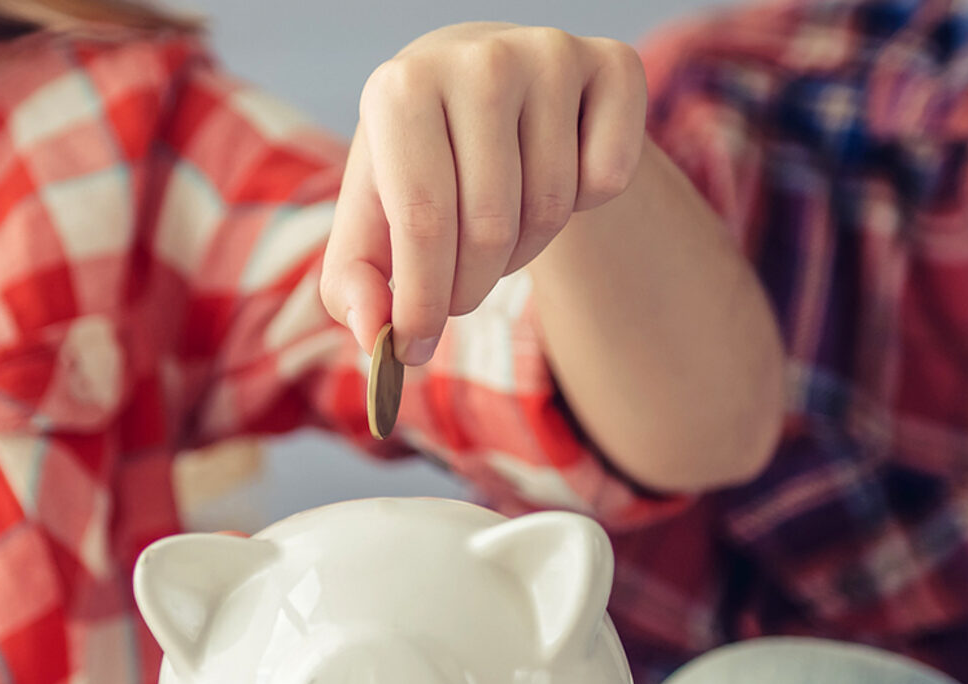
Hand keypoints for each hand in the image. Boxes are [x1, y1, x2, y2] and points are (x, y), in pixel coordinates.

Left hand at [319, 23, 647, 365]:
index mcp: (400, 89)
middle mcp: (477, 60)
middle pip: (488, 225)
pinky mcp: (613, 62)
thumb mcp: (372, 220)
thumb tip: (376, 335)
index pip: (422, 221)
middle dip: (471, 286)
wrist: (487, 86)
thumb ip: (353, 285)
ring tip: (501, 226)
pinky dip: (585, 205)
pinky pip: (609, 178)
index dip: (423, 301)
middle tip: (460, 294)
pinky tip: (555, 175)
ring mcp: (550, 53)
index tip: (416, 346)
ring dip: (525, 249)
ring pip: (551, 208)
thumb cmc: (423, 165)